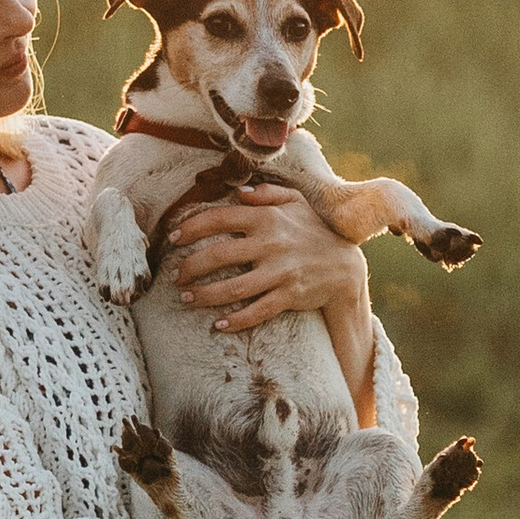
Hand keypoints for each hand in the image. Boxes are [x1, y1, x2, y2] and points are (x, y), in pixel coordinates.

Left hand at [167, 187, 374, 410]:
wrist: (345, 267)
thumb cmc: (315, 231)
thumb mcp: (296, 202)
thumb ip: (267, 193)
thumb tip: (239, 193)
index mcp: (267, 218)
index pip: (219, 218)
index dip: (191, 228)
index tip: (173, 238)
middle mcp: (271, 244)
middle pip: (218, 256)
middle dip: (190, 267)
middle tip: (175, 276)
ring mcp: (280, 272)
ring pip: (233, 288)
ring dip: (205, 295)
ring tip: (186, 299)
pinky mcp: (289, 296)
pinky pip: (258, 311)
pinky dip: (237, 320)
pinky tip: (219, 325)